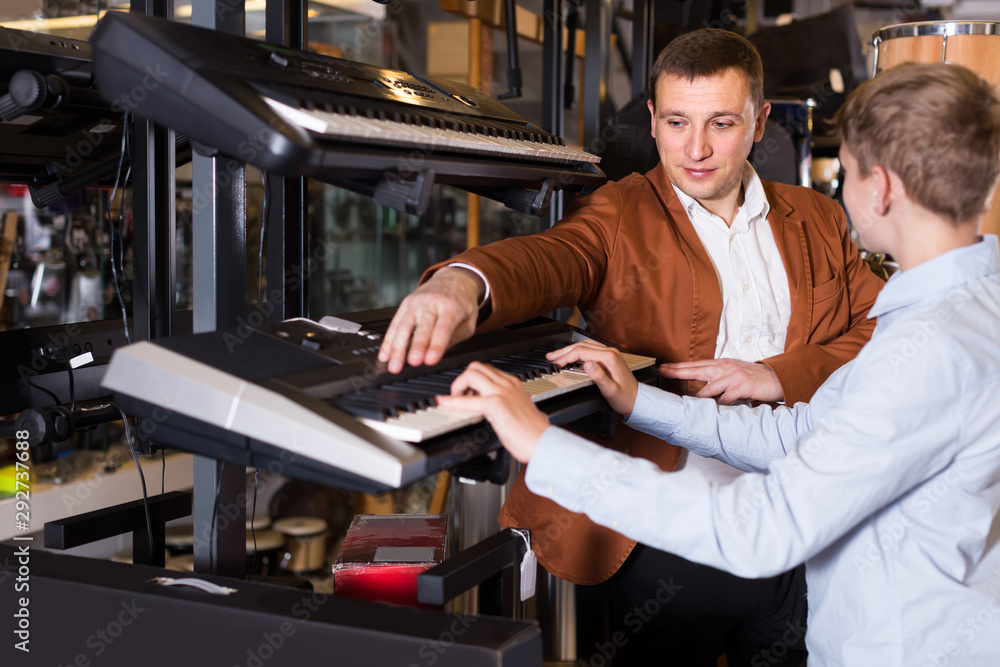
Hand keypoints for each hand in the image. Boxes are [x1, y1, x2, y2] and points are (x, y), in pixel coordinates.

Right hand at [378, 267, 483, 372]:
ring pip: (404, 326)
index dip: (436, 345)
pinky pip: (395, 324)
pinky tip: (385, 355)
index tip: (431, 360)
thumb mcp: (469, 321)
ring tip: (394, 365)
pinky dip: (389, 341)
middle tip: (413, 362)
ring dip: (398, 348)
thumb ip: (454, 338)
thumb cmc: (462, 302)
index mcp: (452, 307)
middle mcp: (432, 303)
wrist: (454, 278)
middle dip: (417, 346)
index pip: (443, 328)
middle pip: (422, 327)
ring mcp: (417, 302)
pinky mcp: (405, 304)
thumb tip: (436, 355)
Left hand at [436, 362, 549, 462]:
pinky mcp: (496, 405)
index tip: (466, 391)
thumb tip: (497, 405)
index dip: (472, 379)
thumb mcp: (520, 409)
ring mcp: (501, 393)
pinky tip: (444, 403)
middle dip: (463, 379)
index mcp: (513, 384)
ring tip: (456, 399)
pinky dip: (452, 401)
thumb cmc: (534, 432)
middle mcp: (507, 384)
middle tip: (460, 395)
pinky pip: (467, 400)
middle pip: (476, 366)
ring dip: (457, 385)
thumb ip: (508, 402)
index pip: (487, 370)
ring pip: (471, 374)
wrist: (543, 442)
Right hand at [547, 340, 638, 416]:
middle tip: (550, 357)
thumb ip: (599, 376)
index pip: (582, 351)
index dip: (567, 357)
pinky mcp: (609, 357)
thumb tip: (587, 364)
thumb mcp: (611, 390)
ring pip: (585, 345)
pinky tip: (571, 356)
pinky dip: (577, 351)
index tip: (556, 363)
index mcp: (609, 358)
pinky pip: (590, 349)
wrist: (637, 400)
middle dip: (564, 351)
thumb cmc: (625, 398)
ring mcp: (610, 353)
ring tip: (556, 355)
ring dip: (569, 349)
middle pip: (582, 345)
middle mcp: (610, 352)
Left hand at [658, 358, 782, 404]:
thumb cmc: (753, 377)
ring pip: (709, 387)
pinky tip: (711, 409)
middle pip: (697, 370)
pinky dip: (718, 405)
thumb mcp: (733, 373)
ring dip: (697, 396)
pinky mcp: (743, 387)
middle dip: (679, 371)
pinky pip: (726, 398)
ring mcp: (734, 376)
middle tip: (664, 372)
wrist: (777, 377)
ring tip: (683, 402)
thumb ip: (717, 378)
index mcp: (721, 364)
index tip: (664, 367)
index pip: (696, 364)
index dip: (679, 366)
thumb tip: (701, 388)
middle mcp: (725, 368)